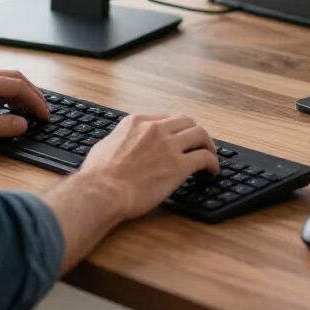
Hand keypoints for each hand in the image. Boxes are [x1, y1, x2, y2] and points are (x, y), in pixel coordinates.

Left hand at [0, 67, 48, 148]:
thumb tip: (22, 124)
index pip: (17, 86)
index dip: (35, 101)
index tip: (45, 115)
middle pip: (13, 78)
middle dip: (31, 94)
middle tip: (42, 112)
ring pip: (2, 79)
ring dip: (18, 93)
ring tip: (28, 111)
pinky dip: (5, 94)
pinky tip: (6, 107)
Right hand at [76, 113, 218, 220]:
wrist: (102, 191)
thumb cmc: (97, 175)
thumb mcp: (104, 145)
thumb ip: (117, 140)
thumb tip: (117, 144)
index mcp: (136, 122)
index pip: (165, 118)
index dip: (175, 129)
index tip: (179, 139)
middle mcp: (155, 129)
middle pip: (186, 121)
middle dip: (195, 133)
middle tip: (199, 145)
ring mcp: (168, 146)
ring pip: (200, 135)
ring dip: (208, 145)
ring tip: (210, 157)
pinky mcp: (178, 166)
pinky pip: (205, 158)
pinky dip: (212, 163)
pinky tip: (211, 172)